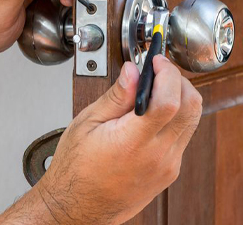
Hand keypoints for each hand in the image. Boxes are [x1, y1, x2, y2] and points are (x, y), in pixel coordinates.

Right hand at [36, 56, 202, 224]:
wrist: (78, 206)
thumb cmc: (76, 169)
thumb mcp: (87, 124)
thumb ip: (115, 96)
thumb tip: (132, 71)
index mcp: (132, 142)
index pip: (169, 101)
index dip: (167, 74)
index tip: (157, 61)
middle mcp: (157, 156)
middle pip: (191, 107)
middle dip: (179, 80)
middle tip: (159, 70)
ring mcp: (167, 166)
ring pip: (192, 121)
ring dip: (180, 97)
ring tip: (155, 89)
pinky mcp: (169, 172)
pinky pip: (183, 137)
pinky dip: (176, 117)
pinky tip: (154, 113)